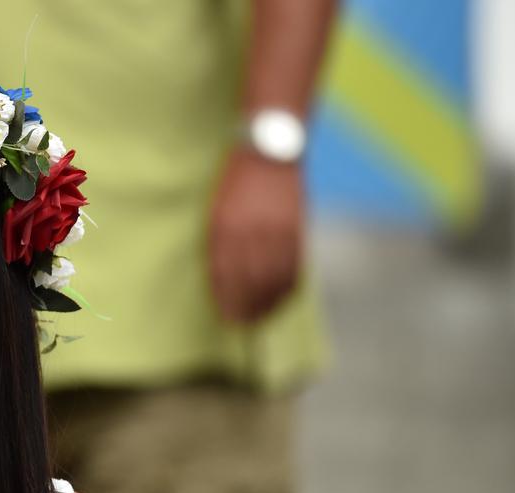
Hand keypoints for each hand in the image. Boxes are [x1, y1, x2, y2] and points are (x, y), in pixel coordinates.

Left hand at [207, 147, 304, 323]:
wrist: (269, 147)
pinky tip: (282, 297)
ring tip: (261, 317)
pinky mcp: (296, 226)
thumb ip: (219, 240)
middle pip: (249, 280)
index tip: (226, 316)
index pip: (224, 272)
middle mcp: (251, 229)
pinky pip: (293, 263)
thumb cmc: (236, 178)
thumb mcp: (218, 208)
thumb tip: (219, 277)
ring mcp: (277, 228)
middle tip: (242, 323)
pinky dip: (287, 285)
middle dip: (245, 306)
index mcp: (225, 225)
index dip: (226, 298)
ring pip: (273, 276)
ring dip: (267, 301)